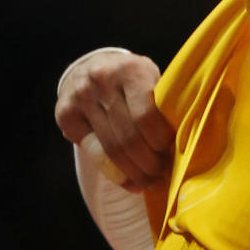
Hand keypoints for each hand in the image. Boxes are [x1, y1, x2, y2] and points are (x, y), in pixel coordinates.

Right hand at [54, 50, 174, 191]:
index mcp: (130, 70)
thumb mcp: (152, 79)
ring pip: (110, 149)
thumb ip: (164, 105)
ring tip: (149, 182)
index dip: (160, 141)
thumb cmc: (134, 79)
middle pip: (128, 137)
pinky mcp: (66, 114)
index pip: (146, 116)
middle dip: (148, 163)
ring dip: (133, 173)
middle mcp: (101, 80)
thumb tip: (184, 146)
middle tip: (161, 176)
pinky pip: (93, 153)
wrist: (92, 66)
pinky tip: (129, 181)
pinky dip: (114, 173)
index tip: (171, 152)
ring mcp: (80, 97)